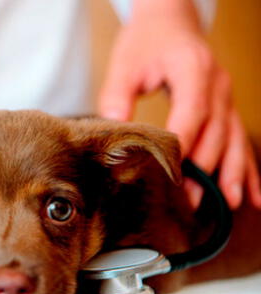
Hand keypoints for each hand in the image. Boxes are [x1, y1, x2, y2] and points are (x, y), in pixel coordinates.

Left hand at [99, 0, 260, 208]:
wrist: (170, 21)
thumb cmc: (146, 42)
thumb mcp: (125, 63)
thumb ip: (117, 94)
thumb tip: (113, 127)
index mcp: (193, 70)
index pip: (192, 113)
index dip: (183, 145)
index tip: (172, 173)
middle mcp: (218, 85)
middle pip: (216, 133)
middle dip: (204, 169)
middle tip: (189, 201)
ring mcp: (227, 97)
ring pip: (235, 140)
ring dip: (231, 174)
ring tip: (227, 204)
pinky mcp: (227, 107)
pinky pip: (241, 140)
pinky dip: (248, 169)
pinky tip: (252, 196)